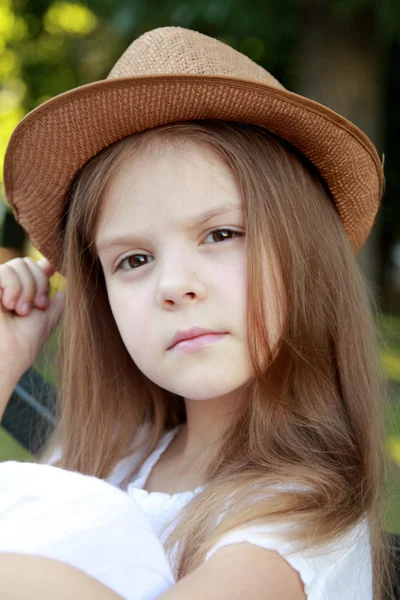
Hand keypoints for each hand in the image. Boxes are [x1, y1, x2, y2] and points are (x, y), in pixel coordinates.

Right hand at [0, 257, 64, 377]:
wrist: (9, 357)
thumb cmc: (26, 342)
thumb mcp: (50, 314)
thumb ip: (60, 297)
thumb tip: (77, 282)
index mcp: (23, 290)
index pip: (36, 265)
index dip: (45, 267)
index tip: (53, 275)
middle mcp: (8, 285)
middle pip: (29, 262)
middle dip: (39, 285)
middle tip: (37, 307)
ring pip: (19, 264)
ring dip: (26, 290)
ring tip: (20, 311)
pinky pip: (4, 271)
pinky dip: (13, 288)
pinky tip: (9, 306)